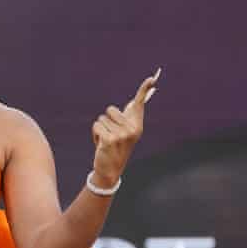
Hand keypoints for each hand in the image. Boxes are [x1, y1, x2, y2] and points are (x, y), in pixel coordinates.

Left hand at [90, 67, 160, 186]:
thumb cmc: (115, 147)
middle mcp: (133, 129)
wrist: (110, 169)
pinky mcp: (111, 139)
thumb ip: (127, 118)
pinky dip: (95, 134)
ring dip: (100, 129)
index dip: (145, 89)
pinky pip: (96, 126)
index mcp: (137, 125)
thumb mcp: (123, 132)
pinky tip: (101, 145)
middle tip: (110, 136)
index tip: (151, 78)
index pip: (140, 104)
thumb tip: (135, 102)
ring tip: (105, 141)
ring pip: (101, 119)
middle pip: (110, 110)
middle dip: (106, 121)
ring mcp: (122, 135)